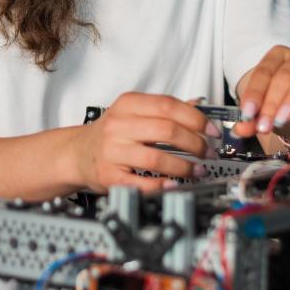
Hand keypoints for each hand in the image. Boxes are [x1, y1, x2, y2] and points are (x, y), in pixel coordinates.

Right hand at [71, 93, 220, 192]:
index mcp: (127, 104)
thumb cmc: (111, 134)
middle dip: (195, 143)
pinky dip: (163, 185)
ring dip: (185, 167)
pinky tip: (175, 184)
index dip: (196, 119)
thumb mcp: (133, 113)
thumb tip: (200, 107)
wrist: (77, 153)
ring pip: (157, 158)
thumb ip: (164, 109)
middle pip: (166, 130)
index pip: (168, 105)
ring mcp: (112, 150)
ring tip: (198, 170)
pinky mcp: (109, 175)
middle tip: (208, 153)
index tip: (212, 131)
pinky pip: (142, 183)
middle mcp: (118, 125)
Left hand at [232, 45, 289, 139]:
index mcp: (276, 58)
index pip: (263, 73)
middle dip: (270, 102)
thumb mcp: (266, 116)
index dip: (254, 94)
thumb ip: (252, 121)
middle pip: (282, 76)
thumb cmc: (288, 111)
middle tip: (264, 124)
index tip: (247, 114)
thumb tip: (240, 129)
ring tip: (283, 118)